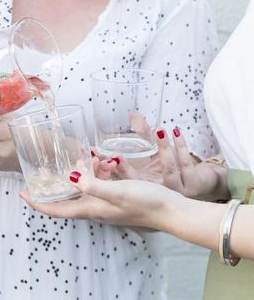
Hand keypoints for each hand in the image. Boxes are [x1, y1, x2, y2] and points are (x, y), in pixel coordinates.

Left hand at [20, 166, 182, 228]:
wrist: (172, 211)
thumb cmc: (147, 203)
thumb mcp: (119, 192)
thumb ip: (94, 186)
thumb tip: (70, 179)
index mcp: (91, 209)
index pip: (56, 209)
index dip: (37, 202)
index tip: (21, 193)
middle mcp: (94, 208)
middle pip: (65, 199)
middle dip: (51, 187)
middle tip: (42, 171)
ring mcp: (105, 203)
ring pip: (81, 189)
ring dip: (76, 175)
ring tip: (79, 159)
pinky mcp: (116, 196)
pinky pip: (98, 183)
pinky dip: (95, 172)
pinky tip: (101, 160)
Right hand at [108, 127, 227, 200]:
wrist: (199, 183)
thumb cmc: (171, 169)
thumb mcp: (153, 154)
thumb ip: (143, 135)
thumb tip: (133, 114)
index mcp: (144, 187)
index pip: (124, 181)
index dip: (115, 169)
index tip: (108, 156)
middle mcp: (157, 192)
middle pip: (139, 182)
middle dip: (126, 166)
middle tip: (115, 151)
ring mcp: (176, 189)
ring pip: (168, 169)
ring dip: (163, 148)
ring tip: (158, 130)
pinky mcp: (193, 184)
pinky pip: (185, 163)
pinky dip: (181, 146)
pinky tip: (176, 132)